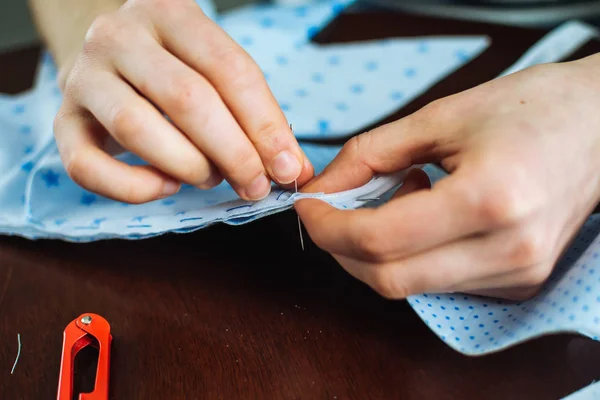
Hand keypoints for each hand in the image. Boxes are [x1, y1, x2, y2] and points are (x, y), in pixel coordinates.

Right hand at [53, 0, 312, 202]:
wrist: (109, 57)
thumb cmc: (177, 68)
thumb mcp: (215, 71)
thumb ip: (253, 114)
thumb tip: (293, 168)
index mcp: (170, 13)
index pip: (229, 69)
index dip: (265, 124)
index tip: (288, 167)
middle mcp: (119, 36)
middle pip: (186, 99)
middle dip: (233, 152)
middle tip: (256, 185)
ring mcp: (84, 76)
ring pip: (137, 129)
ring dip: (188, 167)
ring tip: (212, 179)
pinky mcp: (62, 120)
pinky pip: (87, 166)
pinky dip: (134, 189)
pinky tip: (165, 187)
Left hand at [295, 56, 599, 299]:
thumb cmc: (530, 108)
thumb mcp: (440, 116)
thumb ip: (369, 155)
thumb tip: (323, 189)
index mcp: (488, 200)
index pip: (379, 240)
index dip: (328, 227)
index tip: (308, 206)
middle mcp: (508, 250)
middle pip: (388, 279)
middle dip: (342, 248)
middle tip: (333, 208)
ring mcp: (516, 274)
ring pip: (410, 286)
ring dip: (378, 250)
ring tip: (402, 193)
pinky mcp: (517, 282)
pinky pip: (438, 282)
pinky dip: (411, 254)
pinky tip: (429, 211)